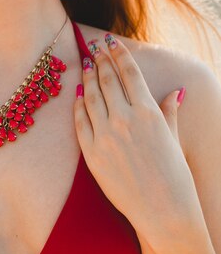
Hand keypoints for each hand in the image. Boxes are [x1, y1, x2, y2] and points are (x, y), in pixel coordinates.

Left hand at [74, 33, 199, 245]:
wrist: (162, 211)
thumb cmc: (174, 175)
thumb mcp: (174, 138)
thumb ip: (169, 111)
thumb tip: (176, 91)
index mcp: (148, 112)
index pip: (129, 73)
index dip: (119, 54)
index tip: (112, 42)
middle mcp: (125, 119)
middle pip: (108, 80)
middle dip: (100, 60)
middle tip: (95, 47)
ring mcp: (106, 136)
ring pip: (91, 97)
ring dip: (87, 78)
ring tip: (85, 64)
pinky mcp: (92, 153)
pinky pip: (80, 122)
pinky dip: (78, 106)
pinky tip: (78, 95)